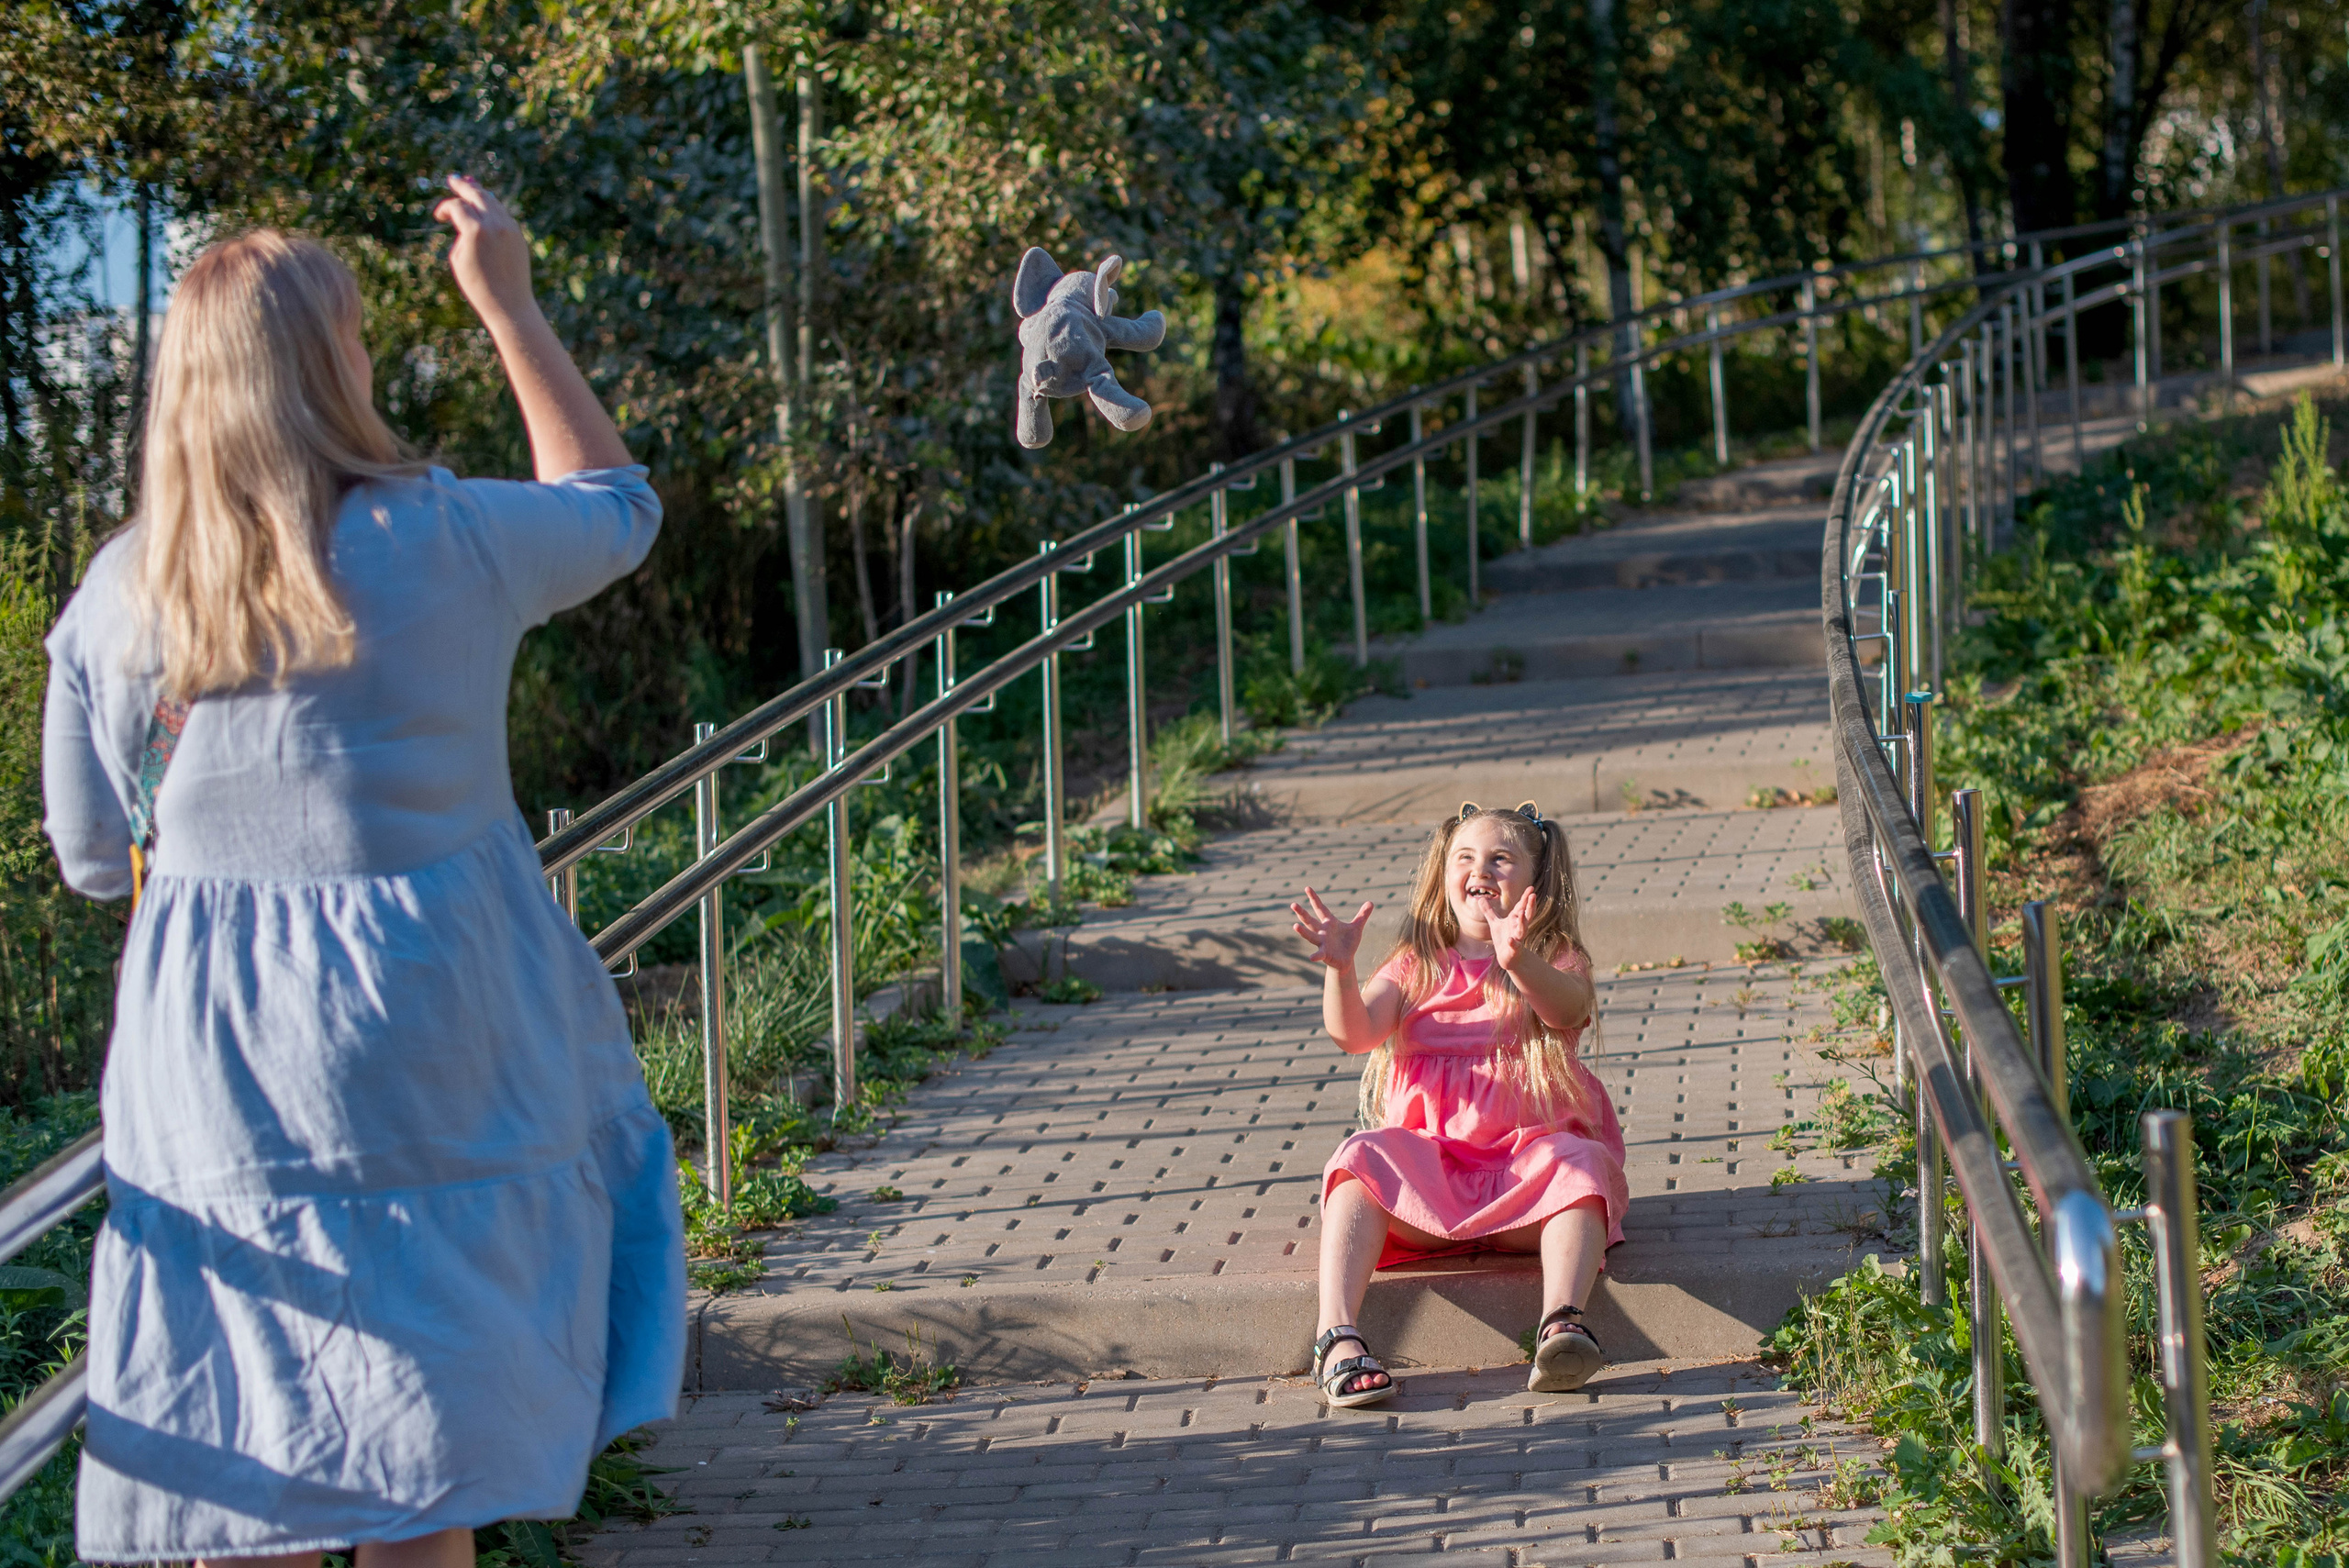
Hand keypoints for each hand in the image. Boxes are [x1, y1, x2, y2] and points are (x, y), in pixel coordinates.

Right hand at [433, 175, 537, 331]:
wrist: (510, 304)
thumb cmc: (478, 286)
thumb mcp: (459, 259)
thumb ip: (462, 234)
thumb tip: (468, 219)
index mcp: (476, 230)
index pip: (458, 206)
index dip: (445, 208)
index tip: (439, 217)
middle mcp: (495, 224)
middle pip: (477, 194)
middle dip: (463, 186)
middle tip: (453, 179)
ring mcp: (509, 229)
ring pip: (493, 202)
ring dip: (480, 193)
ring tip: (471, 185)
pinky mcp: (518, 236)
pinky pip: (503, 214)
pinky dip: (493, 206)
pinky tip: (487, 203)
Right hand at [1291, 887, 1372, 970]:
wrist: (1346, 960)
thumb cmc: (1348, 942)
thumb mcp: (1356, 927)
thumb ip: (1362, 915)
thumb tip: (1371, 902)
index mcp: (1329, 923)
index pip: (1320, 908)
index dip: (1314, 898)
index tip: (1307, 888)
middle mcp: (1322, 932)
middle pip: (1310, 920)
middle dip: (1302, 913)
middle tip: (1293, 904)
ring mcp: (1322, 943)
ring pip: (1311, 936)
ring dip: (1303, 932)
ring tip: (1295, 926)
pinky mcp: (1325, 954)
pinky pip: (1319, 954)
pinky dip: (1316, 956)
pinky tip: (1311, 957)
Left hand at [1489, 892, 1538, 971]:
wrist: (1508, 958)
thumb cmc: (1503, 938)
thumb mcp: (1495, 923)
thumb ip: (1489, 911)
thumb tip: (1481, 898)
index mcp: (1515, 920)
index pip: (1521, 907)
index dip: (1526, 898)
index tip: (1531, 888)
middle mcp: (1519, 927)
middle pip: (1526, 914)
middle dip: (1529, 905)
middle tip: (1533, 895)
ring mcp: (1517, 938)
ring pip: (1523, 929)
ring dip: (1523, 922)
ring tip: (1523, 913)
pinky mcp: (1514, 949)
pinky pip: (1514, 945)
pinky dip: (1513, 942)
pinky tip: (1510, 940)